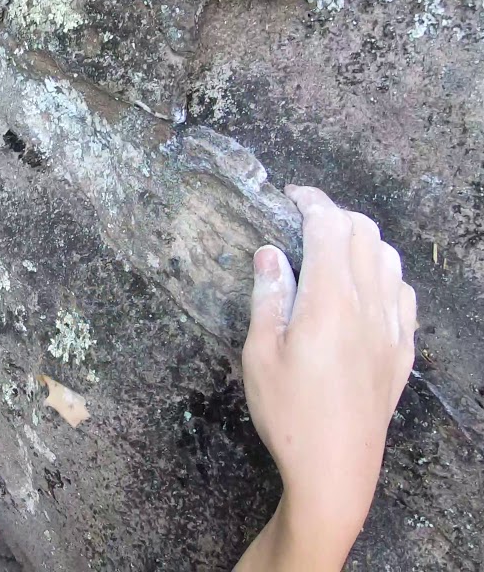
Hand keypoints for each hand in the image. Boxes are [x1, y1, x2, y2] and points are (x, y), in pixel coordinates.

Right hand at [237, 185, 415, 570]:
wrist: (336, 467)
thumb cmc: (288, 413)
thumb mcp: (259, 354)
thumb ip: (268, 297)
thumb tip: (270, 254)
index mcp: (330, 300)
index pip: (330, 228)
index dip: (312, 202)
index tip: (290, 195)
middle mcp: (369, 305)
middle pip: (365, 234)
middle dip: (336, 214)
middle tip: (303, 219)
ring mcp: (392, 328)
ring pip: (390, 259)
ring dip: (362, 240)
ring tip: (331, 246)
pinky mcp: (402, 351)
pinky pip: (404, 294)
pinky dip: (384, 273)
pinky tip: (365, 285)